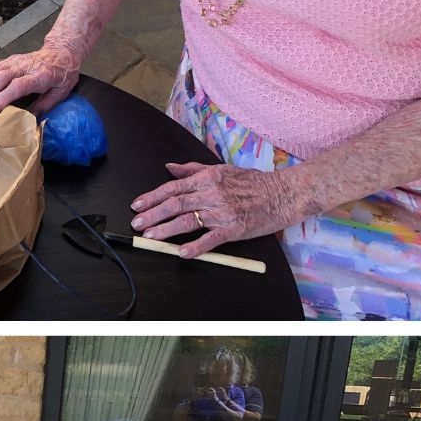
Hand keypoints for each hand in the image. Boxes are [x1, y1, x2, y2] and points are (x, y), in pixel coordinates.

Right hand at [0, 40, 82, 114]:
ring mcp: (16, 61)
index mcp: (40, 76)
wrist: (62, 52)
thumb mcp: (60, 93)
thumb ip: (44, 106)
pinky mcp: (10, 59)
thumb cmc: (62, 75)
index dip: (3, 96)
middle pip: (2, 77)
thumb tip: (28, 120)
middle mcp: (26, 66)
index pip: (18, 85)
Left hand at [129, 161, 302, 257]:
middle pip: (175, 204)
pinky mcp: (234, 229)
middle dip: (153, 214)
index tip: (137, 205)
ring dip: (166, 229)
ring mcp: (223, 212)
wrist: (284, 194)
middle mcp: (212, 194)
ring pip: (188, 220)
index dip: (152, 197)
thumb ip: (193, 170)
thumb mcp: (222, 169)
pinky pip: (211, 238)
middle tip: (137, 224)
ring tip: (150, 236)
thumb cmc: (253, 182)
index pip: (173, 188)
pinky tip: (182, 253)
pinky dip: (196, 246)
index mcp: (208, 178)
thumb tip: (170, 167)